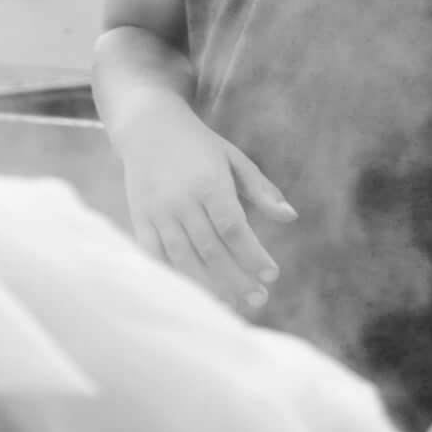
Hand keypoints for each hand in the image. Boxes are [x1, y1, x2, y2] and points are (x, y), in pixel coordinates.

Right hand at [107, 108, 293, 310]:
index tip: (273, 274)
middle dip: (236, 278)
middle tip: (259, 299)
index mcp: (208, 183)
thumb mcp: (234, 159)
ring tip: (231, 304)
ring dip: (208, 285)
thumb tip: (291, 218)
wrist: (146, 128)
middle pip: (210, 249)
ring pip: (182, 258)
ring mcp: (157, 212)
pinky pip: (155, 255)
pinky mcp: (140, 219)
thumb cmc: (199, 146)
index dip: (252, 254)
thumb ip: (261, 190)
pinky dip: (174, 276)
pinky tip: (195, 292)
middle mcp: (181, 200)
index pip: (233, 227)